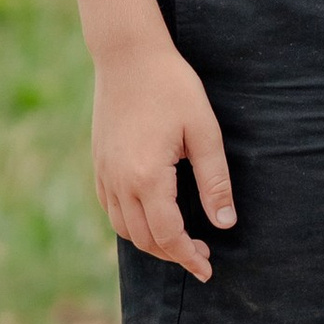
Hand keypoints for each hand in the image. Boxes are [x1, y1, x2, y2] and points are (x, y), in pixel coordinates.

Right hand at [93, 39, 235, 278]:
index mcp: (147, 177)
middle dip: (173, 254)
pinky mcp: (99, 163)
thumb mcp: (204, 131)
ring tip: (179, 241)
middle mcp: (120, 182)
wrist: (128, 54)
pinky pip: (110, 208)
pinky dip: (130, 224)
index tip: (208, 269)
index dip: (189, 257)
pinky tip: (150, 218)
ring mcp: (104, 173)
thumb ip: (214, 181)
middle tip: (201, 256)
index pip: (168, 236)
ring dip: (151, 243)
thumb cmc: (171, 87)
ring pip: (124, 228)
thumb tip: (225, 223)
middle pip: (144, 239)